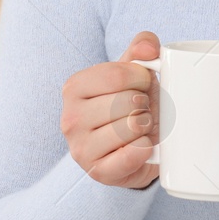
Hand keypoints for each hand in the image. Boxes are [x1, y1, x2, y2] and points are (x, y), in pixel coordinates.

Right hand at [59, 31, 160, 188]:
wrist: (129, 149)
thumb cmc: (128, 105)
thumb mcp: (133, 72)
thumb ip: (142, 47)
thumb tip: (148, 48)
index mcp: (74, 87)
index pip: (117, 75)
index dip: (142, 79)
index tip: (142, 86)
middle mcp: (70, 118)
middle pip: (126, 102)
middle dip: (145, 104)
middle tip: (141, 110)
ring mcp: (80, 148)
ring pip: (131, 127)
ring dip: (147, 126)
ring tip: (141, 128)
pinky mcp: (98, 172)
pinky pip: (133, 155)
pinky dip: (146, 148)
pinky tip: (142, 146)